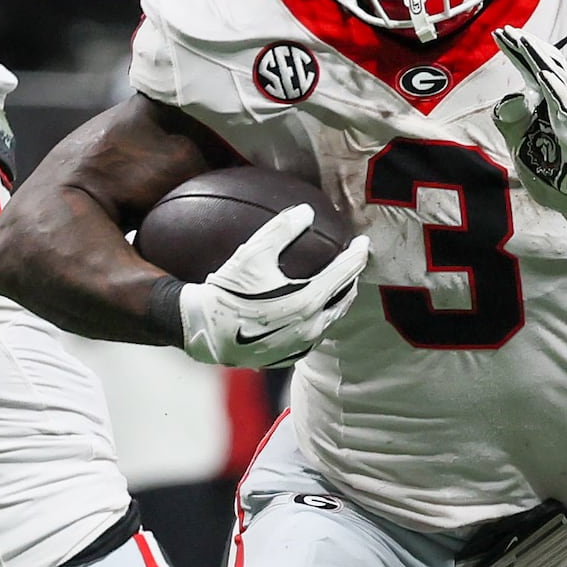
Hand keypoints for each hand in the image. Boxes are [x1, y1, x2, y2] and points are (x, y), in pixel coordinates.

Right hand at [174, 203, 369, 368]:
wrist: (204, 332)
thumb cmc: (227, 291)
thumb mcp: (252, 253)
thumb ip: (281, 229)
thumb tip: (306, 210)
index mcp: (308, 300)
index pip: (345, 273)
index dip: (357, 255)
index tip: (363, 242)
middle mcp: (311, 326)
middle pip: (345, 298)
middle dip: (352, 278)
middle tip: (352, 262)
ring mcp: (301, 344)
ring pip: (332, 318)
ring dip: (338, 299)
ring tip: (337, 284)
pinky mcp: (290, 355)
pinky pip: (315, 334)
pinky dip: (320, 317)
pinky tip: (311, 308)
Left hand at [487, 28, 566, 226]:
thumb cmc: (554, 166)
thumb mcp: (521, 139)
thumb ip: (511, 118)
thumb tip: (509, 96)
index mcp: (551, 102)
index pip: (534, 68)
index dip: (518, 50)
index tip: (500, 33)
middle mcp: (565, 102)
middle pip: (546, 65)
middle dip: (527, 47)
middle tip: (508, 30)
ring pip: (557, 80)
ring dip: (539, 60)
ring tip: (524, 42)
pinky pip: (566, 107)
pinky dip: (555, 90)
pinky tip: (544, 76)